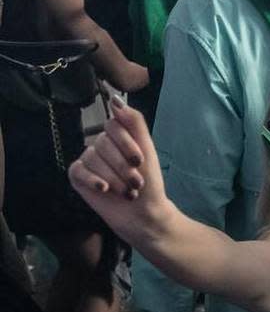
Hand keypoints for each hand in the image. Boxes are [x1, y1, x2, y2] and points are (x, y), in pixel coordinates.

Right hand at [68, 97, 171, 242]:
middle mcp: (101, 145)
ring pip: (93, 159)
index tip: (139, 161)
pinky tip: (104, 189)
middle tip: (136, 183)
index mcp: (118, 136)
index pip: (113, 126)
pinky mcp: (78, 176)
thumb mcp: (147, 150)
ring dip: (114, 178)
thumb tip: (115, 99)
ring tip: (127, 192)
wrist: (144, 213)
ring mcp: (88, 160)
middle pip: (103, 144)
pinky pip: (78, 170)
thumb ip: (134, 122)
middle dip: (123, 167)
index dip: (126, 144)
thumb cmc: (149, 182)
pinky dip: (93, 180)